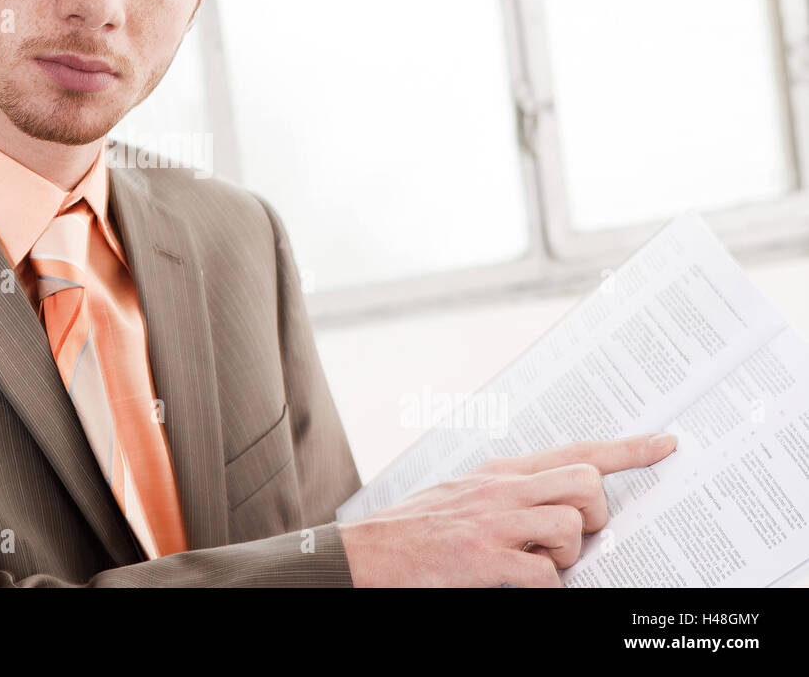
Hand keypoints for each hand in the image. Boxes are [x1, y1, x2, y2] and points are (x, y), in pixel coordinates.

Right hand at [336, 432, 677, 586]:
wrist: (365, 554)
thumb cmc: (416, 530)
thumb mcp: (465, 495)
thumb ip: (510, 492)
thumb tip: (563, 501)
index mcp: (499, 473)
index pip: (576, 450)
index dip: (627, 449)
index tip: (666, 444)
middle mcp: (500, 490)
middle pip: (586, 482)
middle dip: (594, 514)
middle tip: (570, 538)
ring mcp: (492, 524)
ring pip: (571, 527)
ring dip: (567, 557)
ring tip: (536, 564)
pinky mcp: (483, 560)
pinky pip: (545, 575)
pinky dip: (544, 587)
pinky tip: (518, 583)